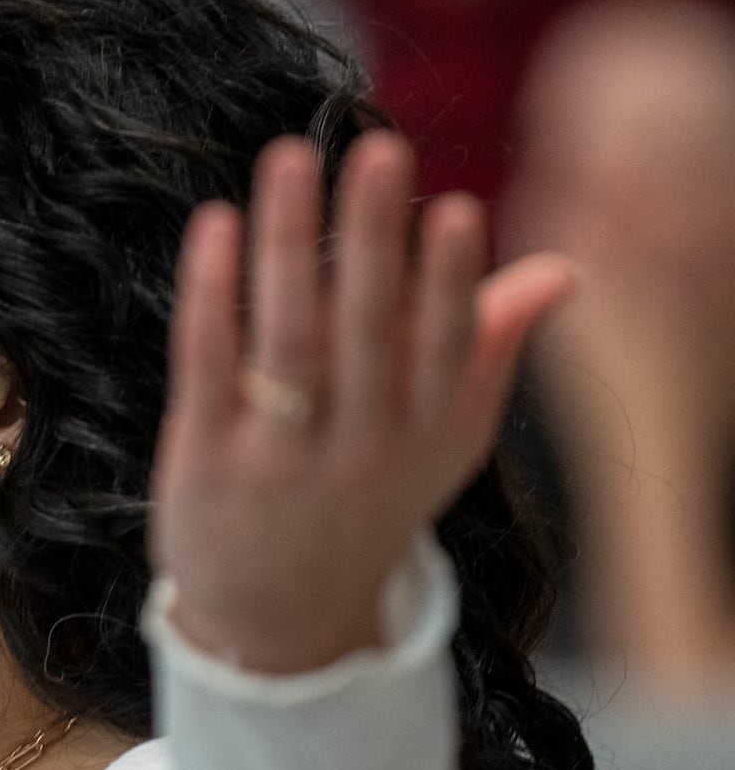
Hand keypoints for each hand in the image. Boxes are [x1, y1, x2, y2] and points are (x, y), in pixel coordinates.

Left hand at [150, 132, 572, 673]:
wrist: (278, 621)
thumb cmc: (364, 502)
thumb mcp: (442, 444)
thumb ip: (490, 352)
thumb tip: (563, 272)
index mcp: (424, 435)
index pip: (448, 352)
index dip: (453, 284)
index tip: (456, 208)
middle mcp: (357, 447)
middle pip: (367, 333)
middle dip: (372, 239)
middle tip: (375, 149)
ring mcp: (278, 456)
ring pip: (287, 339)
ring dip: (286, 244)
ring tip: (288, 159)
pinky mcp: (207, 457)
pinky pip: (210, 364)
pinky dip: (213, 294)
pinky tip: (215, 223)